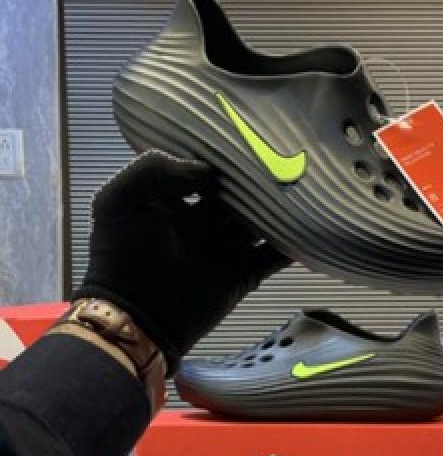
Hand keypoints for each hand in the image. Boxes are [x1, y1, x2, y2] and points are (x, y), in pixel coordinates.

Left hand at [73, 151, 289, 373]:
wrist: (136, 318)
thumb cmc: (121, 256)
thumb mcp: (117, 200)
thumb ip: (154, 169)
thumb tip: (207, 169)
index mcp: (173, 200)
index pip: (204, 169)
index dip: (223, 155)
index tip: (249, 137)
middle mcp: (202, 221)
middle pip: (238, 194)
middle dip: (257, 179)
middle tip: (285, 158)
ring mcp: (225, 248)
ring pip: (260, 221)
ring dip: (279, 207)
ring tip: (304, 186)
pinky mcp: (243, 275)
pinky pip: (274, 256)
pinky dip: (292, 245)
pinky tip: (311, 227)